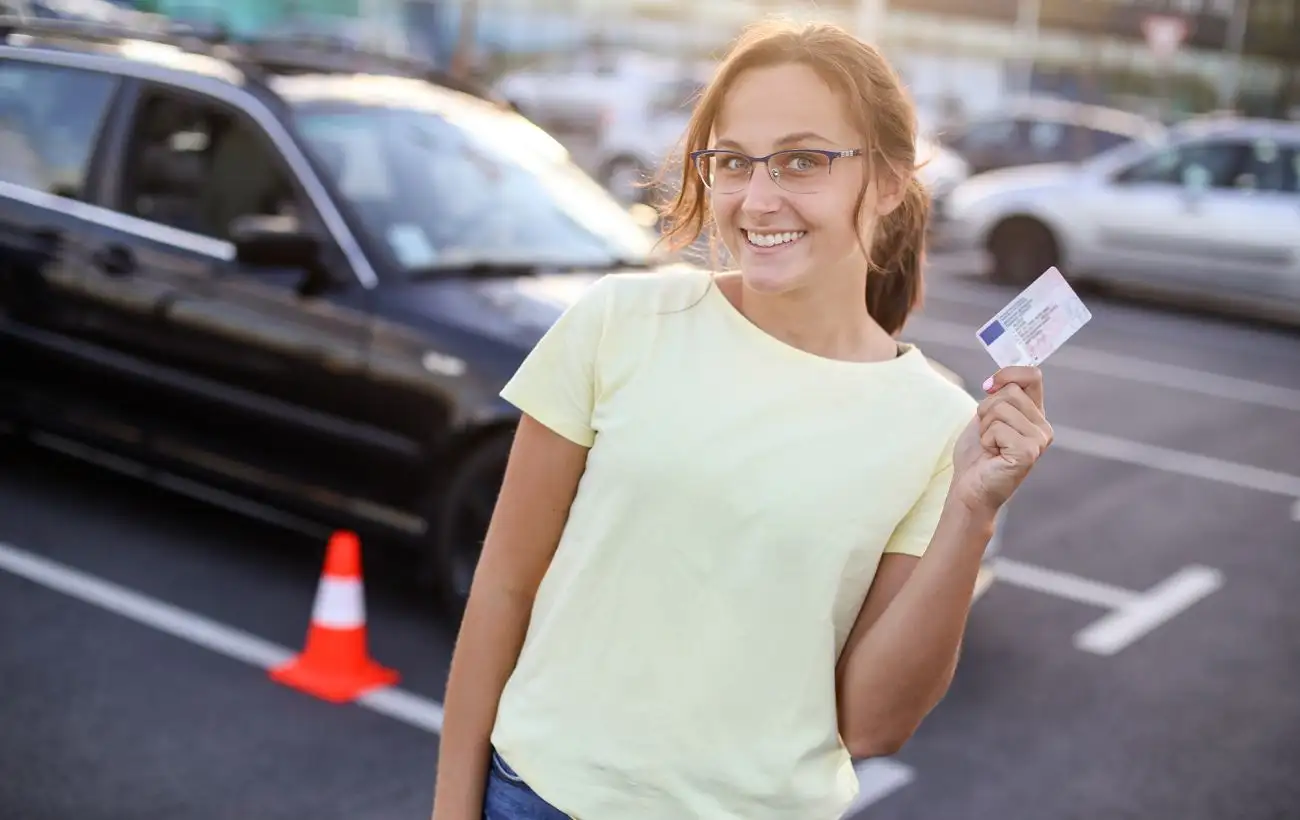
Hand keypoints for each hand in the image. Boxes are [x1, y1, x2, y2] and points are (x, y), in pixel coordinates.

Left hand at [950, 366, 1052, 515]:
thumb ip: (998, 396)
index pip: (1032, 376)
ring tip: (990, 445)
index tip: (988, 386)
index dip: (1008, 374)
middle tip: (987, 434)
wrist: (970, 488)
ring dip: (984, 426)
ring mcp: (1039, 440)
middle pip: (1009, 391)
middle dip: (986, 410)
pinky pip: (997, 427)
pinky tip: (992, 454)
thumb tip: (998, 379)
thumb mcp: (986, 416)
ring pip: (1001, 407)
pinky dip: (986, 439)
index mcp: (1035, 414)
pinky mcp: (1029, 452)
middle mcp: (1043, 426)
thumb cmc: (977, 454)